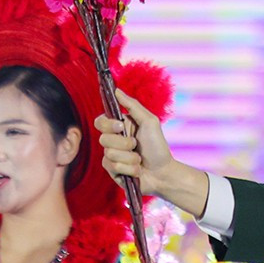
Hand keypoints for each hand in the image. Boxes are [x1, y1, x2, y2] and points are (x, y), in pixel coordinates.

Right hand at [96, 89, 208, 215]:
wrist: (163, 172)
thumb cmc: (157, 146)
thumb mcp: (149, 122)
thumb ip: (133, 105)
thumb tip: (116, 90)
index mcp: (119, 127)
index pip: (100, 121)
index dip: (107, 124)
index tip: (121, 127)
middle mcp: (113, 141)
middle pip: (103, 139)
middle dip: (124, 143)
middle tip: (136, 145)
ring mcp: (111, 156)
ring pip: (109, 154)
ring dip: (130, 158)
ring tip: (139, 160)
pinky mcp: (112, 171)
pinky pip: (113, 167)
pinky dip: (129, 168)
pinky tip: (137, 170)